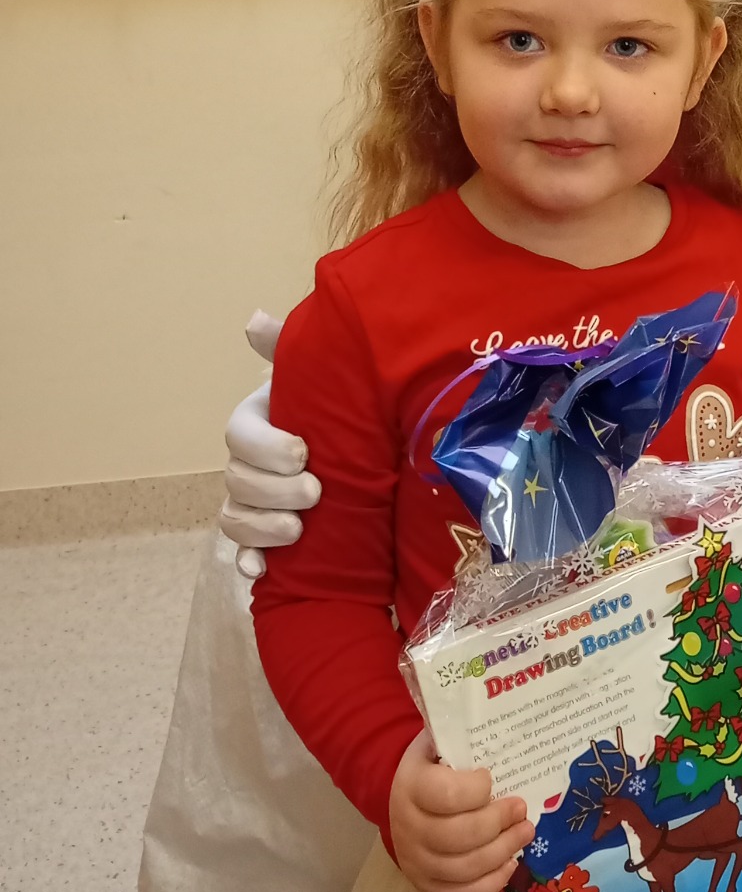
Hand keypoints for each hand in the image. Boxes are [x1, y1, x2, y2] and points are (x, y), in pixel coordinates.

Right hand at [220, 311, 321, 578]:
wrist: (355, 438)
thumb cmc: (331, 402)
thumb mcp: (314, 372)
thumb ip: (287, 347)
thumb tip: (255, 318)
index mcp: (256, 421)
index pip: (238, 434)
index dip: (266, 446)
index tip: (304, 451)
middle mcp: (246, 462)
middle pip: (237, 481)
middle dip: (273, 491)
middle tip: (315, 491)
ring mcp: (251, 500)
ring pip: (234, 517)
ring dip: (262, 527)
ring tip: (299, 531)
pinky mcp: (264, 534)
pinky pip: (242, 552)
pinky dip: (249, 562)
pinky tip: (262, 573)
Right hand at [389, 729, 533, 891]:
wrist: (399, 798)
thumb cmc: (430, 765)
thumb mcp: (437, 742)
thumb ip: (461, 736)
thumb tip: (501, 717)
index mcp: (412, 787)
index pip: (447, 796)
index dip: (476, 790)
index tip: (490, 778)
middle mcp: (409, 829)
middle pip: (460, 836)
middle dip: (498, 822)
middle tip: (521, 809)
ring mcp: (416, 862)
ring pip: (464, 868)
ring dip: (502, 851)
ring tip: (525, 832)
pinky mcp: (425, 885)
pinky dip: (490, 883)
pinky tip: (509, 864)